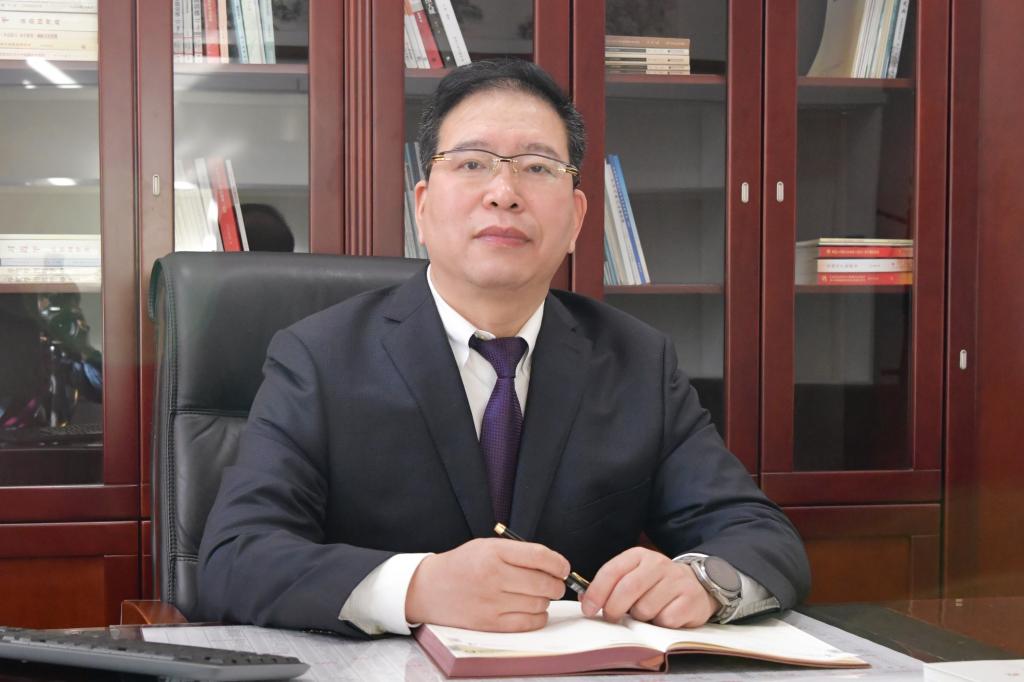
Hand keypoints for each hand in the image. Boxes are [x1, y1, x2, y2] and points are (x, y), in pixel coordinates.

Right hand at [405, 538, 569, 631]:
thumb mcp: (486, 546)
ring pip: (539, 604)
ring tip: (538, 595)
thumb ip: (518, 553)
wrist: (429, 588)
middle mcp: (493, 576)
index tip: (563, 568)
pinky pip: (528, 623)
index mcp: (493, 552)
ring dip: (546, 600)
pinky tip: (532, 610)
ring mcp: (491, 602)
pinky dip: (538, 617)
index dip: (559, 563)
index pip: (540, 556)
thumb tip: (554, 565)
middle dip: (557, 584)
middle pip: (544, 582)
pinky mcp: (490, 623)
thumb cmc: (462, 565)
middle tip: (555, 584)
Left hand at [580, 547, 717, 627]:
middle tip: (612, 617)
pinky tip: (663, 616)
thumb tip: (586, 600)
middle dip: (614, 608)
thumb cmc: (656, 585)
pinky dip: (659, 624)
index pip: (612, 571)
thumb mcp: (632, 576)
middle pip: (627, 589)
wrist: (696, 585)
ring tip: (645, 613)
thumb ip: (610, 586)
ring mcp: (677, 580)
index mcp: (638, 555)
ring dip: (639, 618)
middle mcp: (658, 564)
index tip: (588, 609)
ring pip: (645, 608)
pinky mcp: (690, 599)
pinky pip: (665, 620)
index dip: (596, 592)